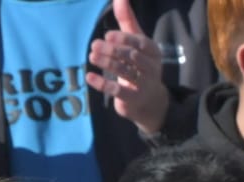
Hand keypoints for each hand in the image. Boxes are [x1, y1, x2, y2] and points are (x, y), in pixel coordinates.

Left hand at [85, 0, 169, 134]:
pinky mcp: (134, 99)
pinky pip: (118, 91)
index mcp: (153, 51)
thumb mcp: (135, 41)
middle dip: (112, 50)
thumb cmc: (139, 64)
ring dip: (107, 63)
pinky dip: (103, 84)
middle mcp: (152, 68)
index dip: (124, 38)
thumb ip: (127, 19)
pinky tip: (89, 77)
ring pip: (126, 72)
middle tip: (94, 45)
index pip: (140, 43)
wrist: (148, 100)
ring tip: (91, 56)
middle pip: (132, 57)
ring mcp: (145, 85)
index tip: (107, 35)